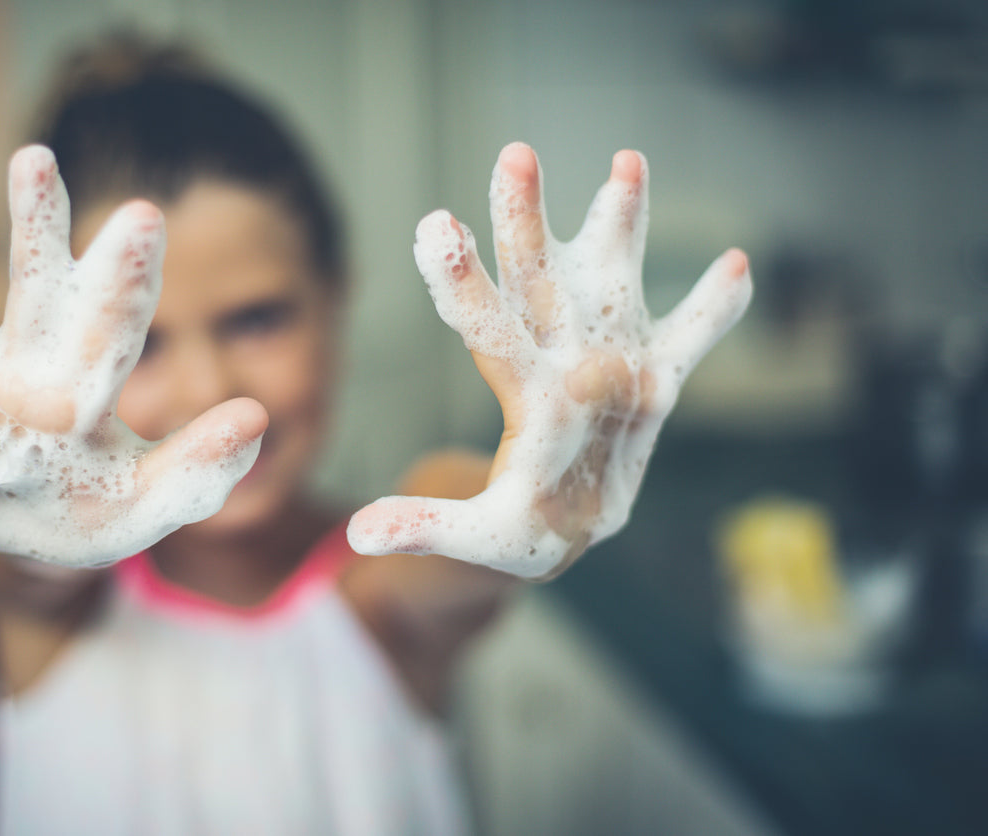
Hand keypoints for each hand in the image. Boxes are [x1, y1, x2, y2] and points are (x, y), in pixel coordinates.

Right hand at [0, 146, 266, 566]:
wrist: (41, 539)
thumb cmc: (100, 510)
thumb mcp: (158, 500)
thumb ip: (203, 464)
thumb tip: (260, 415)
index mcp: (93, 385)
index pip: (116, 324)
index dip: (126, 275)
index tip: (143, 215)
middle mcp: (33, 371)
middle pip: (36, 290)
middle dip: (36, 229)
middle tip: (36, 159)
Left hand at [348, 143, 751, 578]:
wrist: (563, 532)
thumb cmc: (513, 533)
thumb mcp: (472, 537)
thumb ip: (426, 526)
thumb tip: (359, 533)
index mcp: (521, 393)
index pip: (487, 328)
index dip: (462, 282)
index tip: (434, 226)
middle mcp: (561, 360)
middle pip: (538, 281)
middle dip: (527, 221)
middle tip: (514, 155)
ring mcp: (611, 363)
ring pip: (612, 282)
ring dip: (622, 225)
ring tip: (627, 159)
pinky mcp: (656, 385)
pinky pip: (690, 340)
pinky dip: (714, 311)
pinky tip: (738, 265)